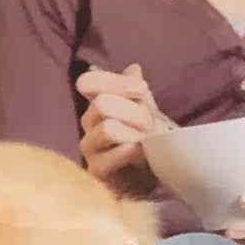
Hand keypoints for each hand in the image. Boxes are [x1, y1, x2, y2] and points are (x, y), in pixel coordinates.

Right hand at [74, 63, 161, 192]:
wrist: (156, 176)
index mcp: (98, 105)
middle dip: (134, 111)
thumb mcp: (148, 112)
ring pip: (106, 128)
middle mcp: (89, 124)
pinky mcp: (95, 172)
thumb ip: (137, 92)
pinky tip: (140, 152)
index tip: (141, 89)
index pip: (88, 82)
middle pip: (102, 103)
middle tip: (151, 124)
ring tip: (148, 142)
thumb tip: (133, 68)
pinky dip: (127, 152)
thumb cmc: (150, 141)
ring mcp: (90, 148)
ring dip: (134, 132)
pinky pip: (106, 157)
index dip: (114, 82)